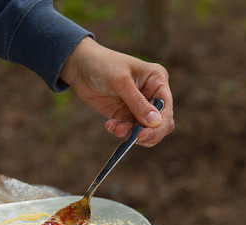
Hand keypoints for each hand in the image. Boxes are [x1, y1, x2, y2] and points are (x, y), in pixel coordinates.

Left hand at [59, 37, 173, 146]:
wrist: (78, 66)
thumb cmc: (102, 65)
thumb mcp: (121, 82)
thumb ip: (138, 103)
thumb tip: (155, 122)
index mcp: (157, 80)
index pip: (166, 107)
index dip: (159, 124)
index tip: (143, 134)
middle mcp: (151, 94)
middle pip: (160, 123)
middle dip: (147, 133)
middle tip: (132, 138)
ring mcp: (138, 106)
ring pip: (145, 130)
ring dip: (131, 134)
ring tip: (114, 128)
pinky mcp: (125, 114)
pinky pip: (130, 131)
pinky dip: (122, 132)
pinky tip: (110, 125)